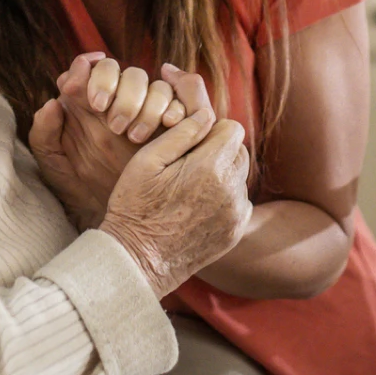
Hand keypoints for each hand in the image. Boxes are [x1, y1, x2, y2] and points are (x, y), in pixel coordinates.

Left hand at [28, 56, 206, 229]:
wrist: (115, 222)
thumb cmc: (80, 190)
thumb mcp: (54, 167)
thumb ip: (43, 135)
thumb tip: (53, 103)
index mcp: (85, 103)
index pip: (87, 69)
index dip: (90, 74)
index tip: (93, 101)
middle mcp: (116, 99)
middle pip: (122, 70)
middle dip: (121, 91)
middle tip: (114, 124)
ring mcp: (145, 109)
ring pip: (152, 83)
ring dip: (146, 104)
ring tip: (135, 136)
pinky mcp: (171, 124)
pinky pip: (179, 102)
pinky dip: (174, 109)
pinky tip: (167, 126)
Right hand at [99, 111, 251, 297]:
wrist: (137, 260)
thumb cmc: (135, 206)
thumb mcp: (147, 161)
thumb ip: (181, 133)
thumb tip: (206, 114)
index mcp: (210, 166)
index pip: (232, 128)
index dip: (212, 129)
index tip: (192, 141)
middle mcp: (231, 188)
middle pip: (240, 151)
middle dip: (219, 150)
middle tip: (188, 163)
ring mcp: (235, 212)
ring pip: (240, 176)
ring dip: (223, 174)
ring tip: (190, 186)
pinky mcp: (234, 231)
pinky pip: (240, 202)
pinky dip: (225, 198)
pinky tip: (197, 206)